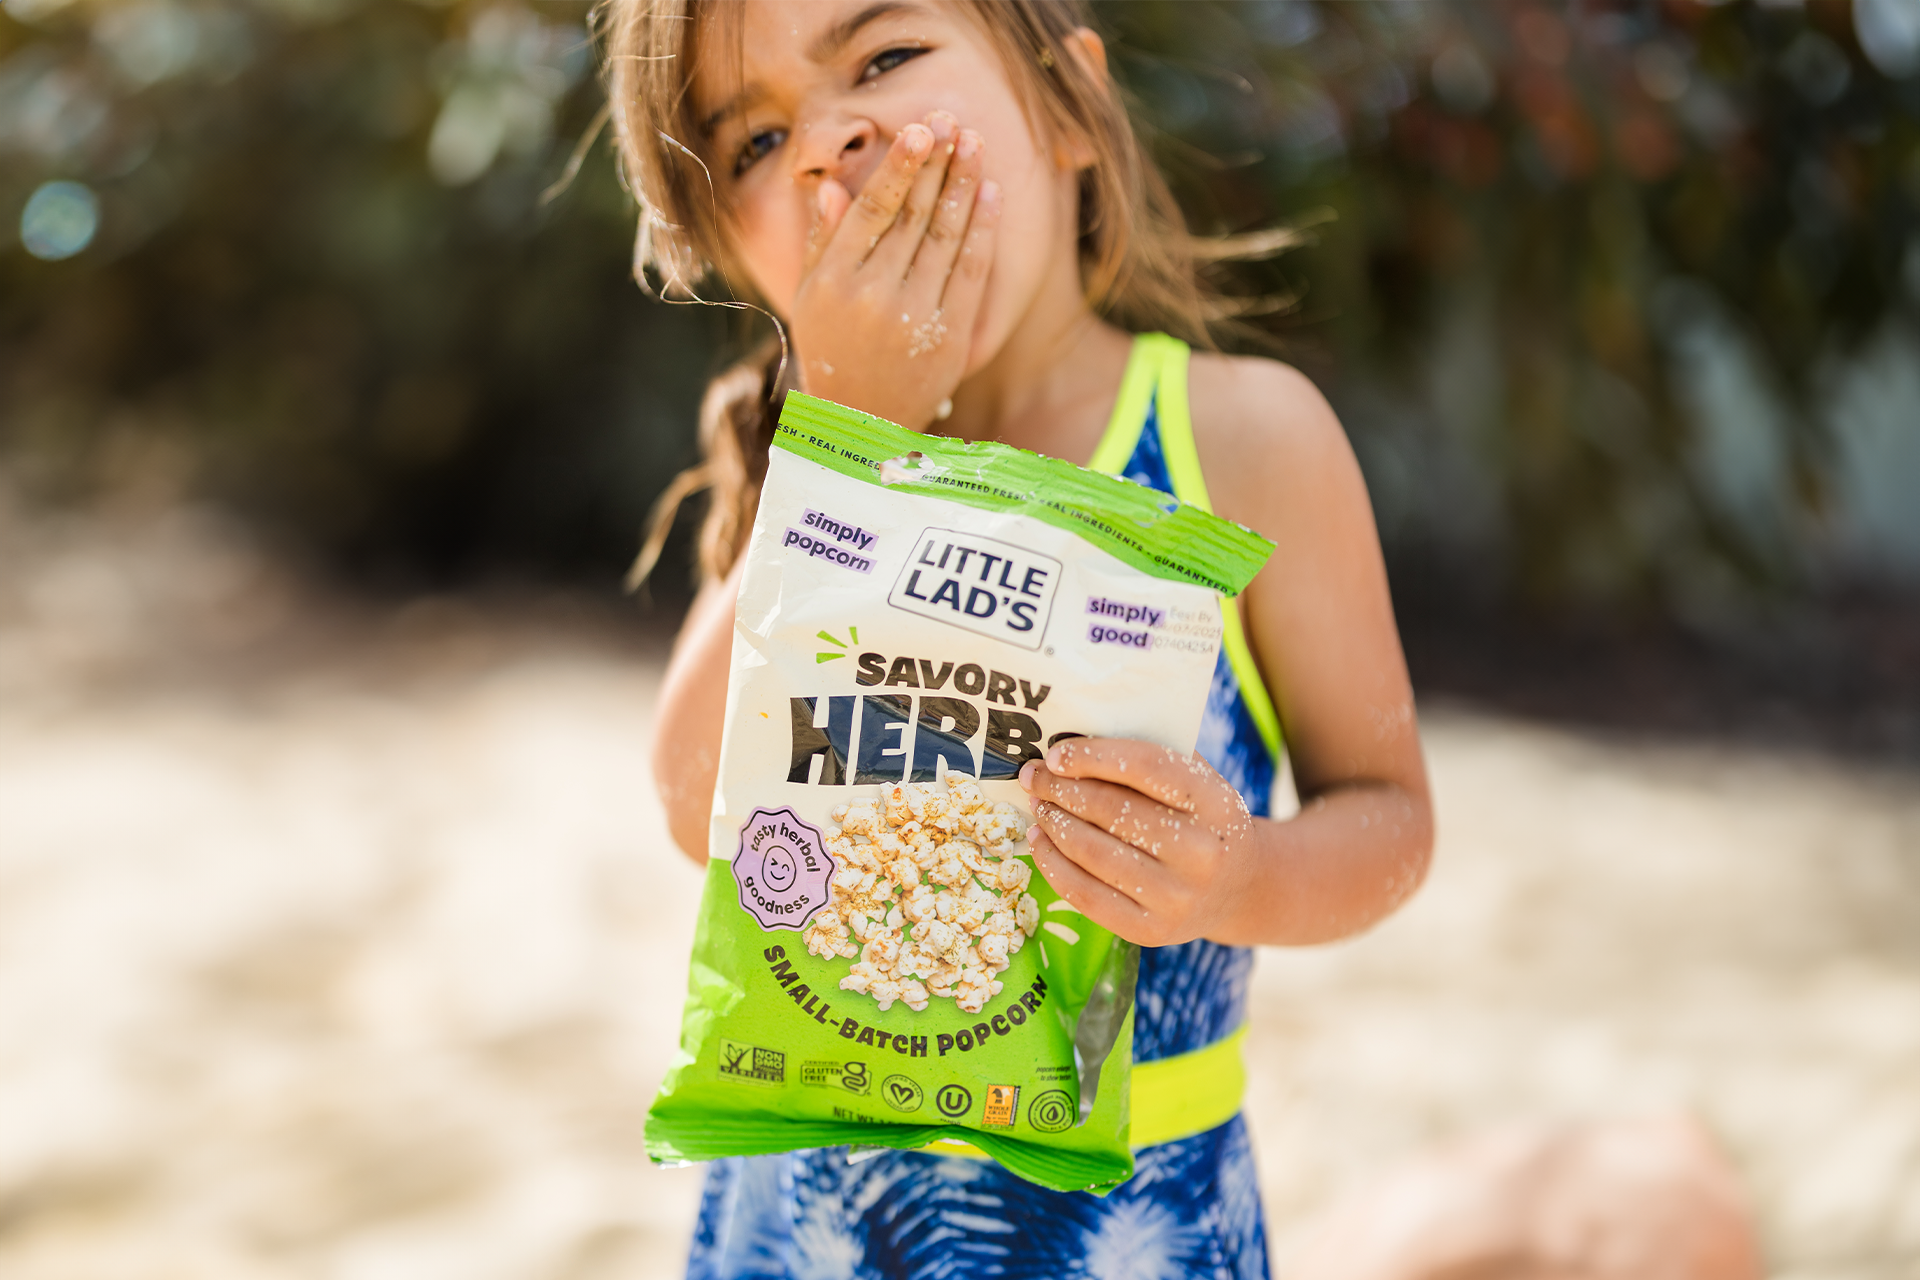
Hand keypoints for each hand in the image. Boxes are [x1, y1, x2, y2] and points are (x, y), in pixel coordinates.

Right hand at [792, 111, 1000, 429]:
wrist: (862, 423)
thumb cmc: (832, 351)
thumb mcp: (810, 298)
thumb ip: (823, 240)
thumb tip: (834, 183)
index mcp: (836, 282)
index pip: (874, 210)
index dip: (900, 168)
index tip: (921, 131)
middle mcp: (875, 297)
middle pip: (914, 216)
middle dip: (937, 164)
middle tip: (953, 121)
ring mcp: (916, 317)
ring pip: (946, 237)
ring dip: (963, 185)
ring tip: (974, 144)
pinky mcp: (950, 337)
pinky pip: (972, 272)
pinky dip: (982, 229)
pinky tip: (989, 192)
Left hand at [1018, 738, 1258, 947]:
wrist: (1237, 889)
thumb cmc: (1202, 820)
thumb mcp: (1199, 781)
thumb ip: (1149, 758)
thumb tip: (1072, 743)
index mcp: (1217, 803)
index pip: (1147, 767)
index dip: (1093, 756)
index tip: (1055, 754)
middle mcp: (1201, 853)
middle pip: (1112, 810)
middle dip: (1061, 789)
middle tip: (1033, 776)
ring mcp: (1177, 898)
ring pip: (1092, 852)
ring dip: (1053, 823)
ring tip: (1038, 805)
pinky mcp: (1151, 931)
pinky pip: (1085, 895)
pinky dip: (1052, 864)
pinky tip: (1040, 841)